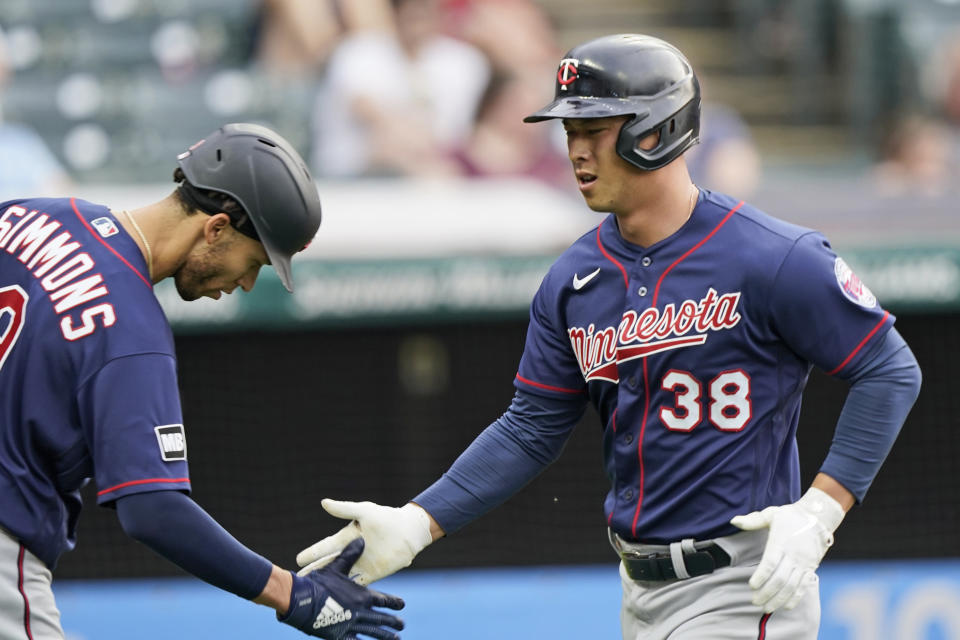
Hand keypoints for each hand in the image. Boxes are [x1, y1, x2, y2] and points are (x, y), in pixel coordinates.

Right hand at [279, 538, 404, 638]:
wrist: (301, 599)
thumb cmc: (318, 582)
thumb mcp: (336, 567)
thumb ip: (350, 555)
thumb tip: (362, 539)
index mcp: (362, 595)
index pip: (383, 600)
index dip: (394, 602)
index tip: (402, 604)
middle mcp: (360, 611)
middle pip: (382, 618)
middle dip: (393, 622)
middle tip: (402, 626)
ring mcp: (351, 625)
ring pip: (373, 632)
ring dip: (385, 635)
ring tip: (396, 639)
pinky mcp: (340, 635)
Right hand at [297, 500, 432, 584]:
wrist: (408, 531)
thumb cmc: (386, 518)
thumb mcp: (364, 511)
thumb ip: (344, 509)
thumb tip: (323, 502)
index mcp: (347, 538)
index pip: (326, 547)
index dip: (313, 553)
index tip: (298, 559)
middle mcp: (351, 553)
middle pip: (329, 564)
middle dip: (314, 572)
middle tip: (297, 581)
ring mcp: (361, 565)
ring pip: (340, 577)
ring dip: (328, 584)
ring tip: (313, 593)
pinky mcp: (372, 574)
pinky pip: (357, 584)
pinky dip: (348, 592)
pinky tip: (337, 602)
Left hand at [730, 487, 845, 612]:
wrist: (817, 517)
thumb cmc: (790, 516)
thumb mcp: (771, 514)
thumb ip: (752, 520)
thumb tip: (734, 521)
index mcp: (781, 542)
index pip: (770, 563)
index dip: (761, 576)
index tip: (752, 586)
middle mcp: (793, 555)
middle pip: (780, 579)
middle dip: (767, 593)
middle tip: (755, 602)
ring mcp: (803, 563)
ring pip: (792, 586)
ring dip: (779, 599)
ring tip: (767, 608)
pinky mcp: (811, 568)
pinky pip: (804, 586)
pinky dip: (795, 598)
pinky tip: (785, 606)